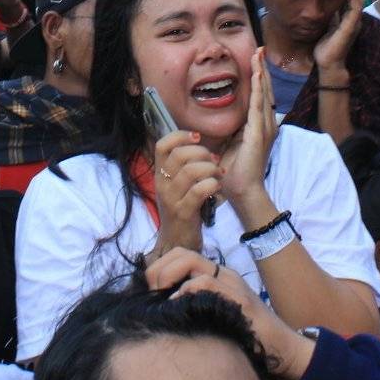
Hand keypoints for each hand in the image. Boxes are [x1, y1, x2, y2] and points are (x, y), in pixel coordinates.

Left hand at [144, 248, 315, 379]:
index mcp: (218, 276)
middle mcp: (225, 274)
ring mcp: (233, 284)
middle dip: (160, 267)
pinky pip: (207, 283)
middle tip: (150, 289)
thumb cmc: (246, 332)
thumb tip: (165, 304)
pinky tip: (176, 304)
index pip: (182, 255)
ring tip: (160, 293)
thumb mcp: (216, 312)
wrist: (281, 345)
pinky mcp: (240, 299)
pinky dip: (186, 290)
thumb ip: (196, 303)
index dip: (160, 266)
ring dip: (169, 274)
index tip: (148, 287)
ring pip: (193, 261)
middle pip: (183, 252)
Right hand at [151, 129, 221, 257]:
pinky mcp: (183, 213)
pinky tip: (218, 187)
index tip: (197, 137)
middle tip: (214, 160)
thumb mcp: (176, 186)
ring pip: (189, 171)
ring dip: (210, 168)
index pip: (161, 146)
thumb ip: (182, 166)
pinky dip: (211, 184)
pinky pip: (198, 191)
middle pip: (178, 155)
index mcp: (159, 175)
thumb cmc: (182, 209)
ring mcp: (171, 199)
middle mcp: (162, 185)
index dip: (180, 136)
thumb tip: (198, 143)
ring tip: (219, 174)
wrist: (177, 243)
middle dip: (201, 152)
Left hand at [218, 49, 277, 204]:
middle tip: (260, 49)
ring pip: (264, 93)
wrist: (244, 190)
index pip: (260, 96)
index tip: (255, 59)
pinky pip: (258, 105)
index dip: (259, 77)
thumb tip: (224, 117)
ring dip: (261, 73)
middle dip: (262, 69)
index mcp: (260, 126)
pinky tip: (257, 74)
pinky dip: (259, 88)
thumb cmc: (236, 170)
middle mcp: (267, 124)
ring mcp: (265, 127)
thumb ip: (233, 128)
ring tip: (259, 55)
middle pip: (265, 90)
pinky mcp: (259, 132)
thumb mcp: (232, 143)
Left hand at [312, 0, 360, 88]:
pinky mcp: (350, 28)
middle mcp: (354, 20)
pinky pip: (354, 11)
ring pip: (358, 1)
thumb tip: (326, 3)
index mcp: (348, 19)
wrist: (328, 63)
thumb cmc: (327, 47)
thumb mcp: (328, 26)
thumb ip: (331, 16)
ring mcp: (354, 24)